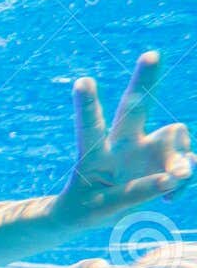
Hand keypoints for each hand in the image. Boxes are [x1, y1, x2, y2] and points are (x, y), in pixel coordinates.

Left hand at [58, 52, 194, 223]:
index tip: (82, 81)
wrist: (96, 213)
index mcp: (95, 154)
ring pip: (175, 135)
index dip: (88, 106)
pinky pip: (187, 164)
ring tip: (177, 180)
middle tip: (151, 54)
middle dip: (144, 80)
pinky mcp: (165, 159)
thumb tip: (175, 176)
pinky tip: (171, 196)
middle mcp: (122, 143)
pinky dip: (184, 180)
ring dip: (182, 159)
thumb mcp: (104, 208)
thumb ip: (137, 193)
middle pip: (135, 106)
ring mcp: (146, 149)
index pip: (91, 127)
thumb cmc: (89, 208)